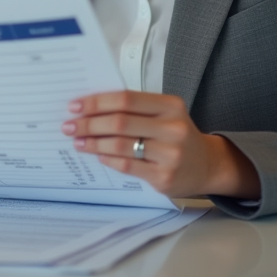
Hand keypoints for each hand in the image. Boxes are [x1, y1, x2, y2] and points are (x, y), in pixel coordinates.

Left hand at [62, 91, 259, 198]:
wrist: (207, 165)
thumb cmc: (176, 135)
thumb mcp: (164, 114)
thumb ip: (134, 109)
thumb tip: (90, 108)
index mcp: (170, 105)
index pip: (126, 99)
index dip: (97, 102)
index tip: (75, 106)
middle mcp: (173, 128)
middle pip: (120, 122)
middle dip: (89, 123)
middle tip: (69, 125)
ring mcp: (170, 154)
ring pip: (121, 145)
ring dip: (93, 142)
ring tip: (78, 141)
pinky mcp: (165, 177)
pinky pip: (127, 166)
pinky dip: (108, 159)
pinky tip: (97, 154)